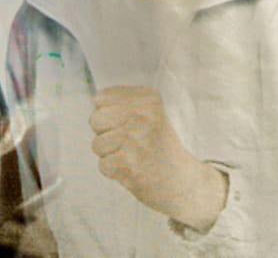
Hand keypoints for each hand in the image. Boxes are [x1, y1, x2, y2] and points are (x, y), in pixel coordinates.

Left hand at [89, 86, 226, 231]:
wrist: (181, 180)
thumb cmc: (158, 144)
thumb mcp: (151, 113)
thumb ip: (122, 102)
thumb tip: (97, 99)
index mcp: (150, 98)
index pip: (101, 98)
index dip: (109, 113)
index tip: (129, 123)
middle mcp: (145, 116)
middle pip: (96, 118)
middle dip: (105, 132)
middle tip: (130, 141)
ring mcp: (136, 141)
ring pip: (97, 143)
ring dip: (110, 153)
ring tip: (132, 155)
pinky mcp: (128, 165)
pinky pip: (102, 165)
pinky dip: (114, 171)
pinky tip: (133, 168)